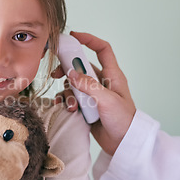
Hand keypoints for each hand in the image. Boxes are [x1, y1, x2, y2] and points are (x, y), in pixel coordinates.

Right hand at [53, 31, 135, 154]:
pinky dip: (66, 101)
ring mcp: (93, 94)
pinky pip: (71, 98)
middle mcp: (102, 82)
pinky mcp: (86, 106)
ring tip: (69, 105)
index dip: (89, 40)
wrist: (123, 144)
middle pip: (80, 66)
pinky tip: (66, 109)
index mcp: (112, 75)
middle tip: (56, 74)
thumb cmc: (123, 121)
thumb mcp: (107, 100)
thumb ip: (88, 85)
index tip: (74, 36)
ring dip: (67, 92)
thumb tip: (71, 73)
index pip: (102, 49)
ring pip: (73, 84)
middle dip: (67, 68)